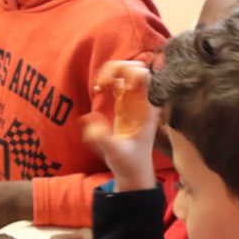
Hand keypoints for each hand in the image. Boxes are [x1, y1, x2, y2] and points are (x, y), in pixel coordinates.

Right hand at [84, 61, 159, 191]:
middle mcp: (143, 100)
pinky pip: (117, 81)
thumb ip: (102, 138)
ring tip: (99, 87)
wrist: (133, 172)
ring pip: (126, 71)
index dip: (132, 74)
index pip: (146, 77)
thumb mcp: (115, 153)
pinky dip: (106, 79)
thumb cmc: (128, 163)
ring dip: (110, 72)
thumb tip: (90, 118)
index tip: (118, 87)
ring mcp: (134, 100)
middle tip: (103, 84)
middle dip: (118, 69)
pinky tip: (98, 90)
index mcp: (147, 107)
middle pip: (136, 67)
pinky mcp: (124, 103)